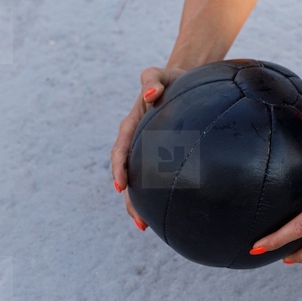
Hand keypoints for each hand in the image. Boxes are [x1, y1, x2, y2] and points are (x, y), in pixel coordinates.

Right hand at [110, 64, 190, 230]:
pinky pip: (155, 176)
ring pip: (139, 181)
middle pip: (127, 174)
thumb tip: (151, 92)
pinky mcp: (160, 155)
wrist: (182, 79)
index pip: (121, 149)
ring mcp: (146, 150)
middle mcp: (135, 141)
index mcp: (132, 124)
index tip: (120, 184)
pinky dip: (155, 193)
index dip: (119, 167)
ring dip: (137, 204)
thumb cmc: (169, 77)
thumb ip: (152, 80)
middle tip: (138, 219)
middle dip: (129, 198)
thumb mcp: (158, 74)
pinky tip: (165, 211)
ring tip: (143, 226)